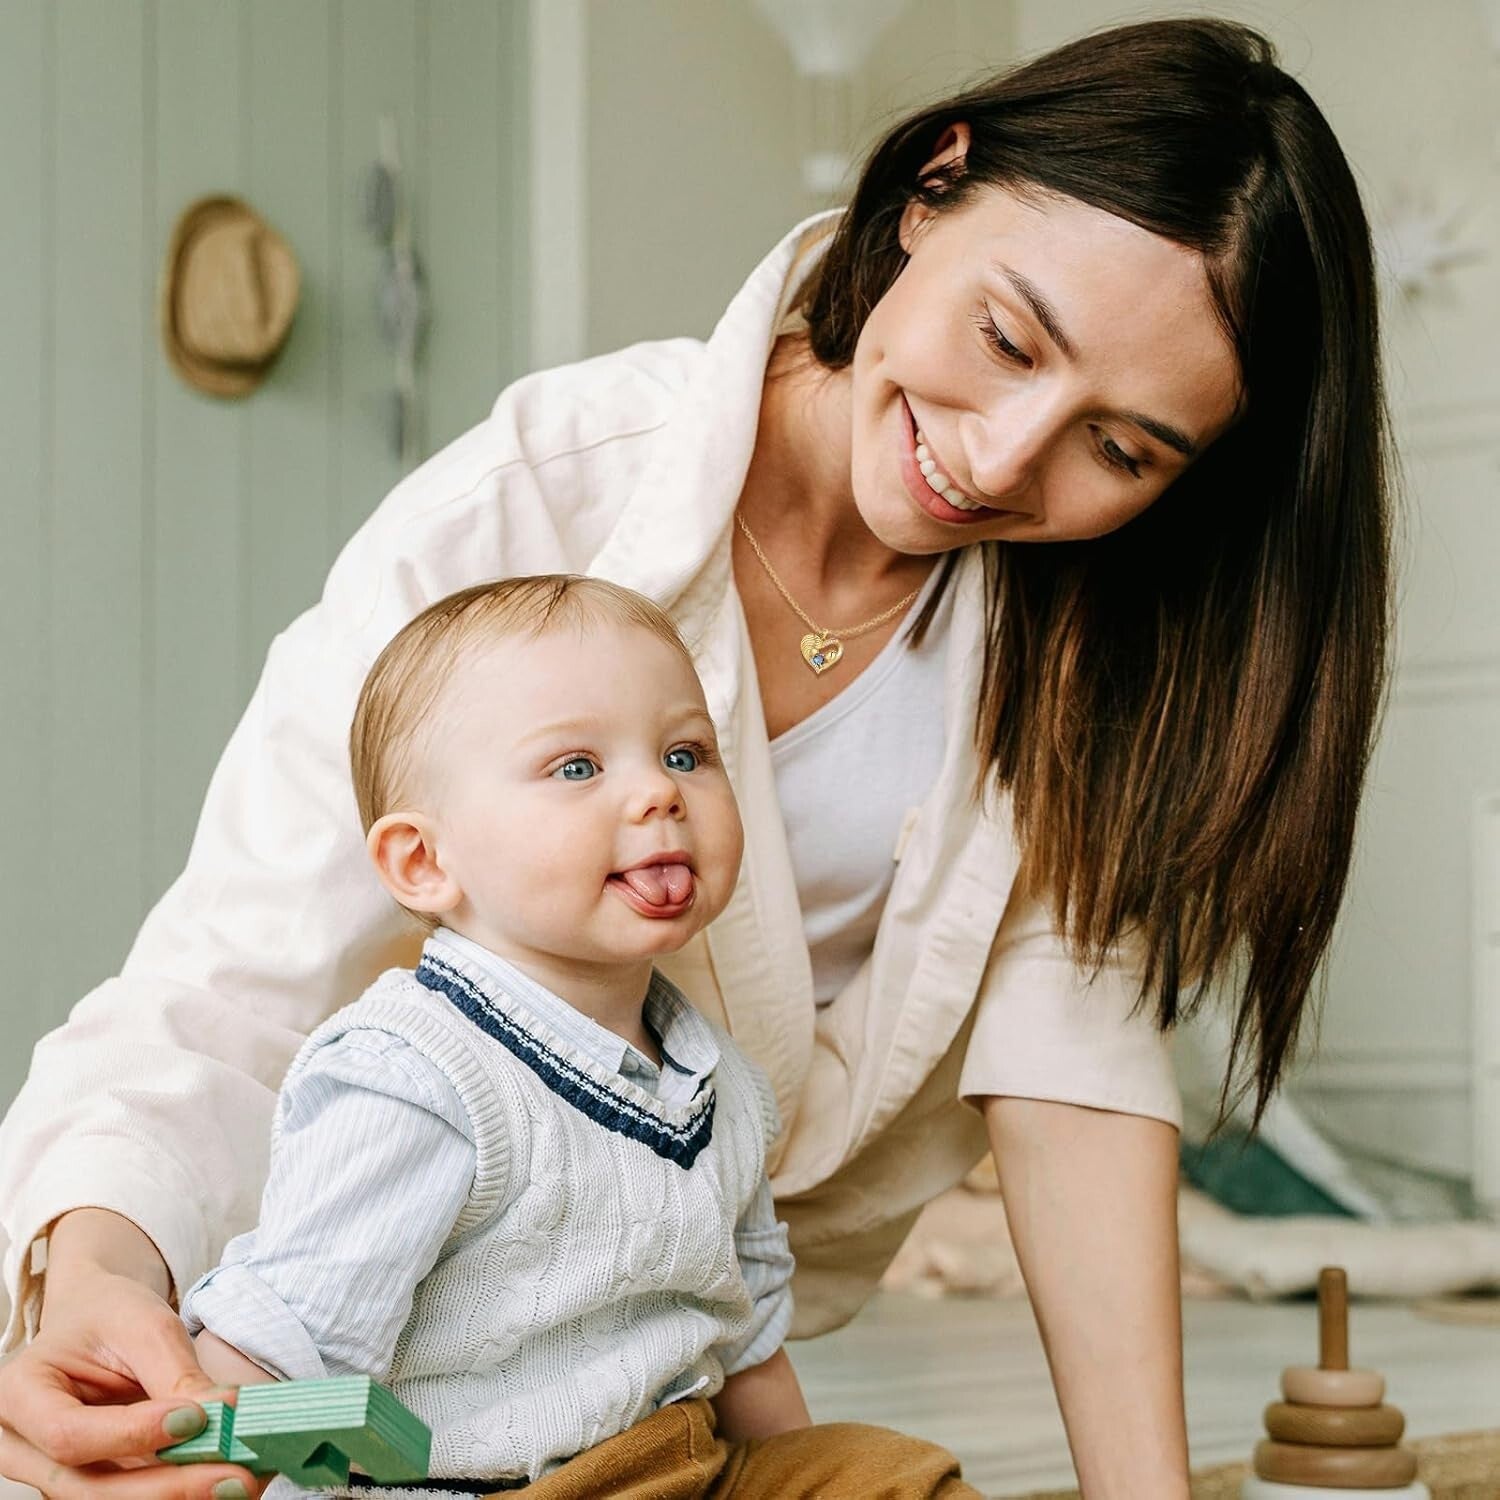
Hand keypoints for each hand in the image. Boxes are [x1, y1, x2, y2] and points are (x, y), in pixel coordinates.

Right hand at [0, 1262, 266, 1498]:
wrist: (94, 1320)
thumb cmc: (108, 1314)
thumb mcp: (142, 1324)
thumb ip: (176, 1373)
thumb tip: (227, 1414)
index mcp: (21, 1395)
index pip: (68, 1434)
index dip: (131, 1434)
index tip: (195, 1419)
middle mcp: (24, 1449)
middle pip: (88, 1489)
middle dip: (167, 1487)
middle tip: (234, 1476)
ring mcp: (54, 1474)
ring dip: (178, 1496)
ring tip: (239, 1481)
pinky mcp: (91, 1484)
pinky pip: (132, 1499)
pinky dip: (179, 1492)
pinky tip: (223, 1480)